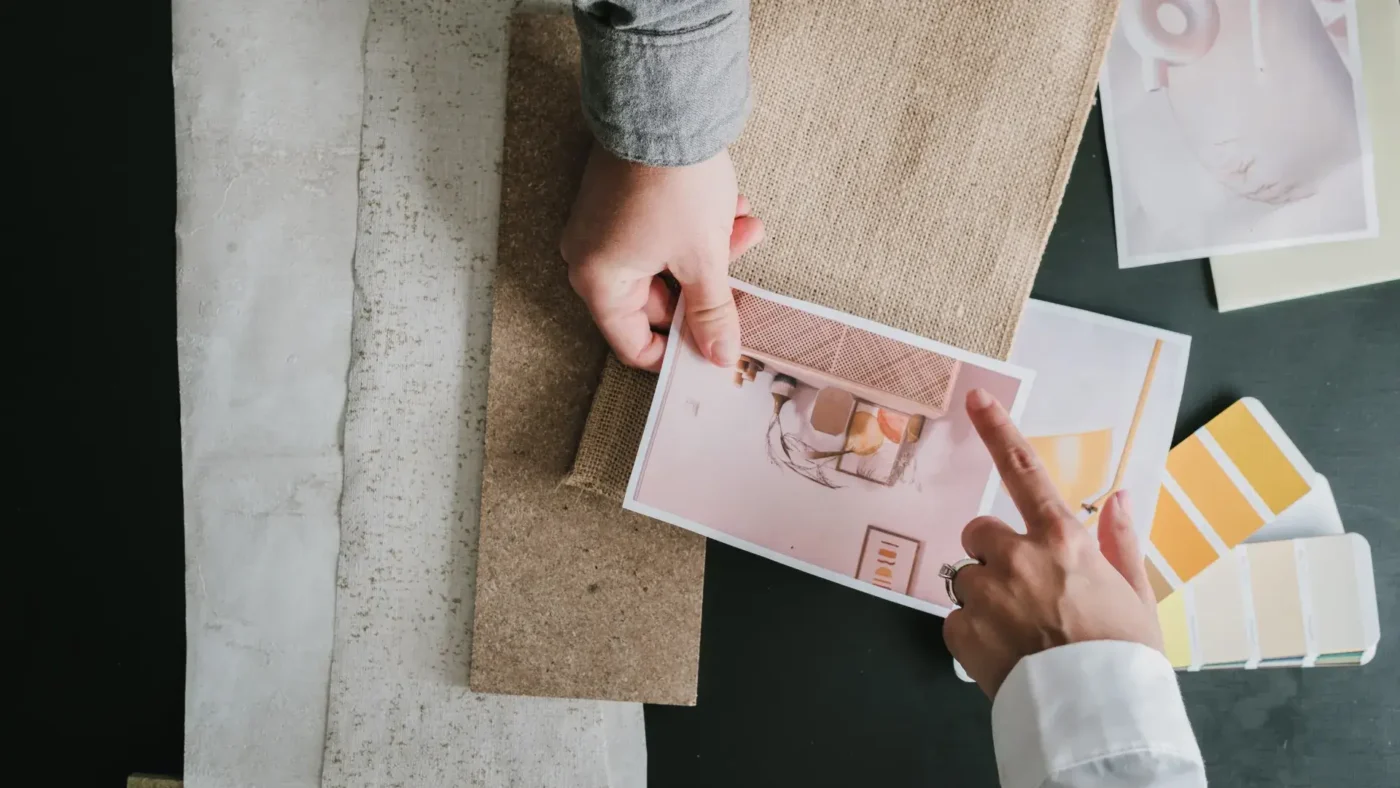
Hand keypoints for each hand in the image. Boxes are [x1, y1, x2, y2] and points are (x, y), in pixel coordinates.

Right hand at [561, 144, 764, 371]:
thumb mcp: (703, 259)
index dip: (677, 351)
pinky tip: (731, 205)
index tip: (713, 346)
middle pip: (657, 300)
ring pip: (666, 261)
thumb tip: (720, 356)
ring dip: (710, 249)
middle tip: (743, 268)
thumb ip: (712, 314)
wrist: (665, 105)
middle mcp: (589, 256)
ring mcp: (603, 226)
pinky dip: (695, 227)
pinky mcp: (619, 199)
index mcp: (599, 282)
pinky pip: (659, 232)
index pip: (634, 344)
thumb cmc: (673, 183)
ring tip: (746, 224)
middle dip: (707, 284)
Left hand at [943, 388, 1162, 697]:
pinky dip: (973, 634)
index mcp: (1063, 540)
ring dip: (985, 598)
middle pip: (979, 533)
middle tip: (1023, 590)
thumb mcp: (1137, 593)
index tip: (976, 400)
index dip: (998, 430)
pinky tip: (1005, 652)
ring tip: (1021, 631)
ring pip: (966, 579)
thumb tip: (1120, 496)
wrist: (1099, 717)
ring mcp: (987, 593)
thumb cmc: (1124, 655)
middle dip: (993, 554)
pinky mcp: (962, 630)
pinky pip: (956, 619)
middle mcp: (1019, 557)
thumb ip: (1121, 540)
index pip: (1024, 471)